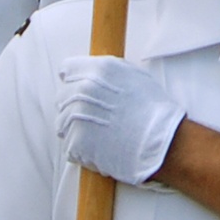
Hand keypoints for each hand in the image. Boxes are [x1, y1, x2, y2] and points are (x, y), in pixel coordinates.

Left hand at [57, 56, 185, 184]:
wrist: (158, 141)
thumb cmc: (153, 110)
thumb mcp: (136, 76)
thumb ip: (109, 71)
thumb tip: (93, 72)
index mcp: (98, 70)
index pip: (68, 69)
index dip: (73, 79)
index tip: (77, 87)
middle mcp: (83, 90)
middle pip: (61, 97)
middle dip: (73, 106)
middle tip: (93, 117)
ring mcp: (76, 116)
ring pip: (62, 123)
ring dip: (75, 128)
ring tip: (98, 134)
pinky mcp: (76, 142)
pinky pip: (69, 147)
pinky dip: (81, 151)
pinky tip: (100, 148)